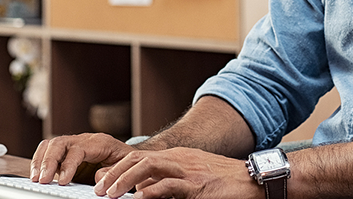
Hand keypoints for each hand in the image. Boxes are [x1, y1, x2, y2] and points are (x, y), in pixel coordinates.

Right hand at [31, 133, 136, 184]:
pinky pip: (49, 150)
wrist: (130, 157)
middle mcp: (84, 139)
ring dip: (40, 161)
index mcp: (100, 142)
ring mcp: (74, 143)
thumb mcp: (124, 167)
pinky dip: (40, 160)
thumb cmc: (127, 163)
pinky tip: (38, 174)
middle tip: (42, 180)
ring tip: (36, 178)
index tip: (62, 181)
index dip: (68, 164)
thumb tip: (97, 177)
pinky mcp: (67, 152)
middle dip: (48, 161)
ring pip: (51, 144)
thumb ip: (111, 172)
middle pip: (60, 143)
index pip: (78, 149)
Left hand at [93, 147, 261, 198]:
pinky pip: (170, 186)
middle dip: (115, 174)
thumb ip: (170, 182)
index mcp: (178, 157)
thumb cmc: (225, 182)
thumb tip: (144, 191)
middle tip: (99, 190)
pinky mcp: (198, 186)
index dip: (118, 168)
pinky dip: (151, 192)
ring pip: (148, 168)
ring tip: (110, 194)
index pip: (140, 157)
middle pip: (138, 159)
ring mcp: (188, 171)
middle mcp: (180, 160)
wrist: (254, 180)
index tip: (101, 181)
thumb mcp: (194, 177)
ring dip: (125, 181)